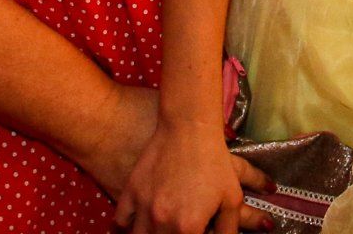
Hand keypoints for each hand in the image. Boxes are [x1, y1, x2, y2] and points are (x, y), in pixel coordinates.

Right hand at [116, 117, 274, 233]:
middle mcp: (162, 223)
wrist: (189, 129)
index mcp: (188, 228)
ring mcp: (143, 208)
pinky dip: (127, 225)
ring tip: (160, 227)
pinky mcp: (130, 192)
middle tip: (180, 228)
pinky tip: (139, 221)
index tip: (195, 230)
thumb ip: (227, 229)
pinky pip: (120, 221)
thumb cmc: (214, 162)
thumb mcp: (232, 199)